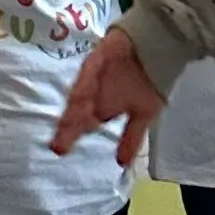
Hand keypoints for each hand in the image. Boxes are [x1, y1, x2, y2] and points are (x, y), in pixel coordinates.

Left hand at [50, 26, 164, 165]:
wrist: (158, 49)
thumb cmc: (148, 82)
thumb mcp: (143, 114)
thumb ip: (131, 138)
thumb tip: (122, 164)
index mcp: (102, 105)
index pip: (83, 122)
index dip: (71, 135)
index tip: (60, 151)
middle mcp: (93, 91)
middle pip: (77, 110)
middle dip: (67, 127)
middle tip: (56, 145)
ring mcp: (94, 74)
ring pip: (80, 93)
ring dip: (74, 109)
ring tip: (66, 125)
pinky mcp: (98, 56)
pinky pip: (90, 71)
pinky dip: (87, 83)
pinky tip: (80, 95)